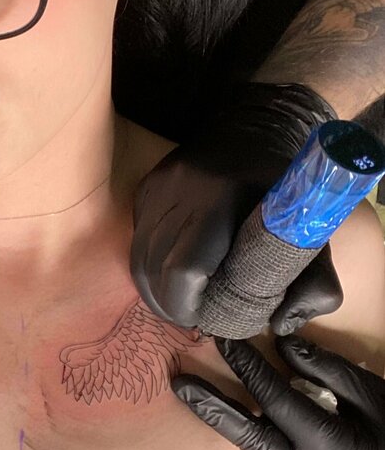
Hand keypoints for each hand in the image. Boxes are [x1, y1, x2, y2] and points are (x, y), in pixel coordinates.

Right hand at [130, 82, 341, 331]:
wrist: (257, 125)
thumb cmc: (286, 187)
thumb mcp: (311, 230)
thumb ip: (312, 282)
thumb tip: (281, 324)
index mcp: (222, 201)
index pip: (185, 268)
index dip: (186, 304)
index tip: (202, 319)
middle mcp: (181, 192)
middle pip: (155, 269)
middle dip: (169, 305)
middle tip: (190, 319)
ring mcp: (157, 188)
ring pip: (139, 258)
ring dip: (153, 291)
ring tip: (177, 306)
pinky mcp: (145, 189)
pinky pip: (137, 240)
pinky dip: (148, 266)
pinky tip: (167, 277)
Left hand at [172, 334, 384, 449]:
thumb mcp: (370, 395)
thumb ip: (324, 369)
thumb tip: (280, 343)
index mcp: (330, 449)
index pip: (276, 400)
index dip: (247, 368)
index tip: (223, 341)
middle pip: (247, 437)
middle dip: (210, 407)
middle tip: (178, 383)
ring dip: (228, 421)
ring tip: (198, 392)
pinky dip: (252, 436)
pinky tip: (237, 415)